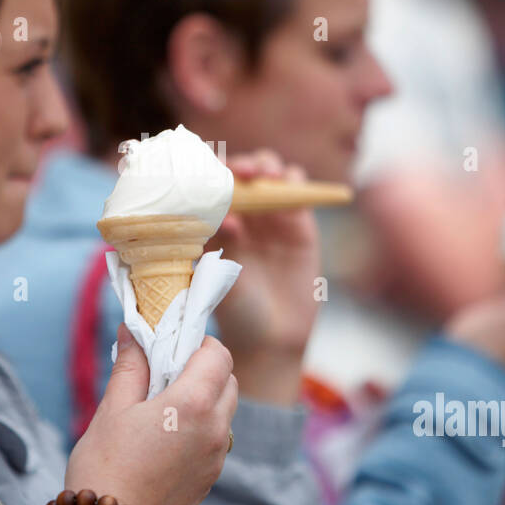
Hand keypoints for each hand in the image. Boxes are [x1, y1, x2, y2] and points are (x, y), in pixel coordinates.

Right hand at [64, 325, 236, 504]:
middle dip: (204, 369)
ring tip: (164, 406)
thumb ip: (130, 366)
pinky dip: (201, 427)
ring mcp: (216, 458)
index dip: (199, 343)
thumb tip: (133, 331)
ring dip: (205, 398)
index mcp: (193, 404)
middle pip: (228, 381)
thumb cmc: (105, 466)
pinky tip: (166, 437)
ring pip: (225, 412)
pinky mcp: (209, 479)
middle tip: (166, 373)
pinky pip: (216, 440)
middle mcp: (215, 429)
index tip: (174, 345)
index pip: (219, 354)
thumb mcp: (112, 408)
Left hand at [207, 150, 319, 402]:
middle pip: (240, 173)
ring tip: (262, 175)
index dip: (207, 172)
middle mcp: (241, 214)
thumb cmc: (235, 311)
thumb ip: (221, 249)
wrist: (270, 339)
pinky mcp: (299, 224)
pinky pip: (299, 192)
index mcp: (212, 222)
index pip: (209, 185)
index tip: (205, 171)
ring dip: (265, 165)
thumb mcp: (217, 279)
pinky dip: (295, 181)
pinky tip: (287, 185)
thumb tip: (224, 217)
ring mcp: (270, 217)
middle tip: (237, 173)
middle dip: (238, 165)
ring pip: (269, 175)